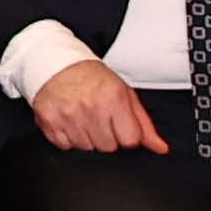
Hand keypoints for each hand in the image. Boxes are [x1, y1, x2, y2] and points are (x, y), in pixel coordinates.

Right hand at [30, 59, 169, 153]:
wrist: (55, 63)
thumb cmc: (92, 78)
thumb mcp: (124, 94)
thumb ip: (144, 124)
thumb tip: (161, 148)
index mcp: (114, 99)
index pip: (130, 141)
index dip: (125, 134)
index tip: (117, 123)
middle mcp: (91, 107)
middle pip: (108, 147)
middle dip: (105, 136)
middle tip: (97, 117)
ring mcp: (69, 115)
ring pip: (87, 148)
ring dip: (85, 137)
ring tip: (82, 117)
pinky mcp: (50, 121)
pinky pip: (65, 146)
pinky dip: (67, 137)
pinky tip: (68, 120)